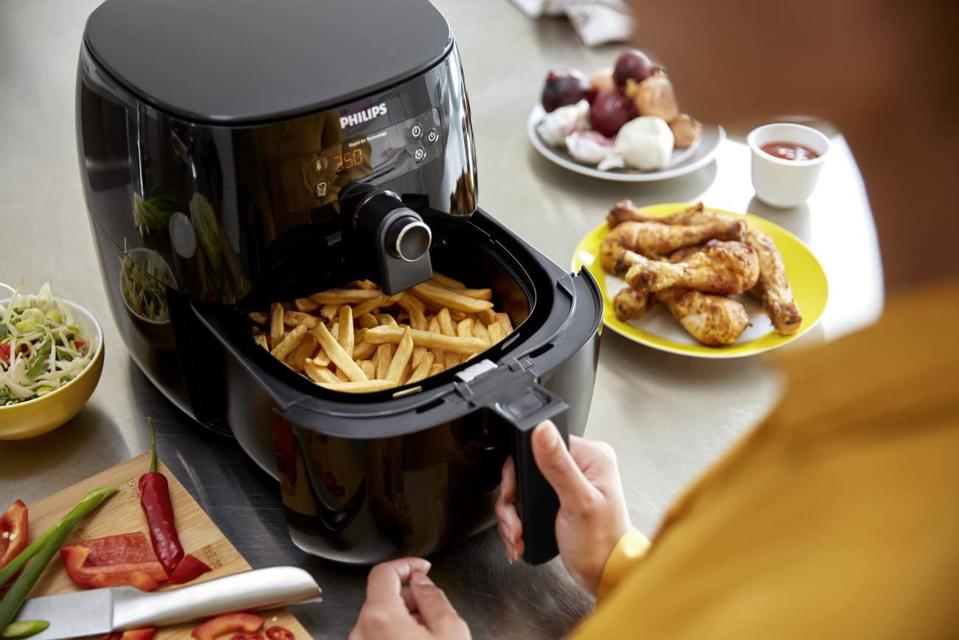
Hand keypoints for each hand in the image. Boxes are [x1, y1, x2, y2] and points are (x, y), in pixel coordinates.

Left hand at [350, 558, 470, 639]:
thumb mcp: (450, 631)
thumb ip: (435, 598)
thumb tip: (423, 582)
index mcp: (380, 618)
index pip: (383, 572)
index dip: (406, 564)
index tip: (421, 566)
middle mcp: (362, 633)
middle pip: (381, 597)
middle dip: (409, 596)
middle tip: (432, 608)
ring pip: (380, 619)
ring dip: (403, 618)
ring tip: (428, 635)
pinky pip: (376, 637)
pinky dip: (395, 634)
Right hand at [495, 421, 630, 593]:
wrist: (604, 573)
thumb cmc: (601, 542)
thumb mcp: (579, 502)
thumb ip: (559, 465)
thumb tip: (542, 429)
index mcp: (591, 455)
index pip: (541, 444)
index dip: (520, 469)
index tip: (513, 492)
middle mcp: (580, 464)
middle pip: (527, 467)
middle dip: (512, 499)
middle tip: (514, 520)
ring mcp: (568, 482)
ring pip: (523, 486)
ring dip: (513, 514)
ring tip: (517, 533)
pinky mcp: (559, 498)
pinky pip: (527, 500)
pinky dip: (519, 519)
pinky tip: (520, 534)